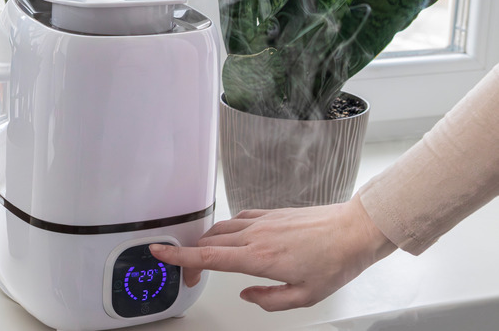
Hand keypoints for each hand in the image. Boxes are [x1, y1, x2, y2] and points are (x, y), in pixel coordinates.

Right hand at [149, 195, 396, 310]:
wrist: (355, 229)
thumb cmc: (335, 262)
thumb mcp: (305, 297)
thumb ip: (269, 301)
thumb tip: (248, 296)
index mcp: (259, 258)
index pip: (208, 257)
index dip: (179, 257)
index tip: (159, 253)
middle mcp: (256, 235)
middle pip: (208, 242)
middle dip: (191, 257)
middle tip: (189, 275)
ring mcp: (262, 221)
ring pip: (221, 228)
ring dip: (206, 241)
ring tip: (204, 256)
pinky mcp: (271, 213)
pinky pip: (238, 219)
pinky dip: (226, 228)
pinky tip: (231, 236)